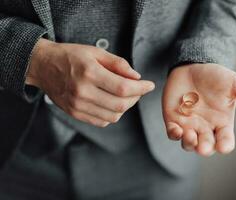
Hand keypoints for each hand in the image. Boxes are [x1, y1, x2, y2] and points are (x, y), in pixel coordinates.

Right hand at [26, 38, 154, 126]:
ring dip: (126, 107)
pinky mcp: (75, 114)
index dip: (141, 88)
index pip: (123, 88)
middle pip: (121, 105)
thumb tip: (137, 77)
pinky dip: (113, 114)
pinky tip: (112, 103)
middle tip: (138, 89)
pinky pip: (102, 121)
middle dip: (136, 98)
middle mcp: (83, 92)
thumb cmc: (71, 56)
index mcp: (89, 73)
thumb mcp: (95, 52)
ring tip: (125, 95)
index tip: (150, 85)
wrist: (44, 66)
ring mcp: (78, 106)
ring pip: (114, 116)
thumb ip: (118, 64)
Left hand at [162, 63, 235, 155]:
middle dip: (205, 149)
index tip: (223, 147)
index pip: (225, 141)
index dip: (225, 146)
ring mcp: (189, 125)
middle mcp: (206, 127)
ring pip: (188, 144)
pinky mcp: (173, 119)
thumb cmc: (216, 76)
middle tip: (203, 147)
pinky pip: (172, 133)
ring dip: (189, 144)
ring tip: (190, 136)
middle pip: (206, 146)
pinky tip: (177, 130)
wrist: (193, 65)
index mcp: (222, 123)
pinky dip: (174, 134)